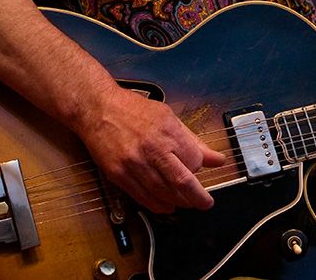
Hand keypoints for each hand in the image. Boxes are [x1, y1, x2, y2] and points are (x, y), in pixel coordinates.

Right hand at [76, 86, 225, 213]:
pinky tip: (166, 205)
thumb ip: (193, 141)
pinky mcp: (118, 174)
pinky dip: (157, 205)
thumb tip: (217, 160)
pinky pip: (142, 197)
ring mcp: (134, 164)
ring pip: (162, 193)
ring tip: (185, 203)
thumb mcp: (169, 118)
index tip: (198, 171)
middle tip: (205, 203)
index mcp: (168, 132)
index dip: (199, 170)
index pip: (194, 161)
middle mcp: (152, 150)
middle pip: (181, 182)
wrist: (98, 109)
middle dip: (197, 198)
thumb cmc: (134, 110)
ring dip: (178, 202)